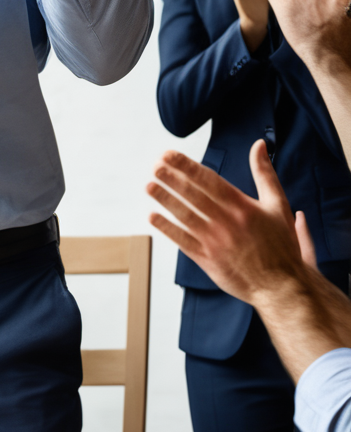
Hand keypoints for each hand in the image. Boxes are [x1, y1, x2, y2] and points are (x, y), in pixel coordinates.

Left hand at [147, 139, 350, 379]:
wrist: (281, 286)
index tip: (169, 155)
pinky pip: (183, 241)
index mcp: (242, 207)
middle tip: (155, 165)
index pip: (208, 180)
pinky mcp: (208, 261)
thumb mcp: (278, 205)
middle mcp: (226, 223)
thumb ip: (265, 173)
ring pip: (185, 216)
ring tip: (149, 186)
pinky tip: (153, 217)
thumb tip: (259, 145)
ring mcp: (215, 242)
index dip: (187, 166)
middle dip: (172, 179)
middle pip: (193, 196)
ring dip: (165, 200)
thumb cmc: (281, 245)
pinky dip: (167, 229)